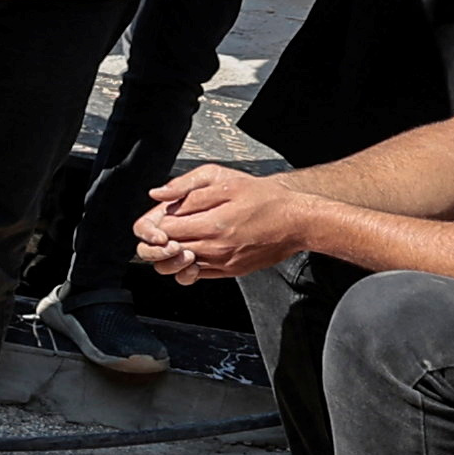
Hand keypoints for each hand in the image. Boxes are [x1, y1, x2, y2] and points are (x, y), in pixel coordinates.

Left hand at [135, 164, 308, 284]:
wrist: (297, 221)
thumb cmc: (264, 197)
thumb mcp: (225, 179)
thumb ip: (187, 187)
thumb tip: (158, 195)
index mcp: (211, 224)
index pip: (163, 230)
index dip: (156, 223)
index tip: (162, 215)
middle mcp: (215, 248)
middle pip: (166, 252)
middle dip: (160, 240)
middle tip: (167, 228)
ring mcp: (222, 263)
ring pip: (178, 268)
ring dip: (172, 255)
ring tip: (180, 239)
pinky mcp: (230, 271)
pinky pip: (198, 275)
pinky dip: (188, 264)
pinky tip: (196, 248)